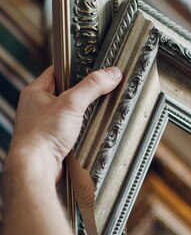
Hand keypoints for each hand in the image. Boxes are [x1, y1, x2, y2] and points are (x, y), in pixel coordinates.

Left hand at [8, 66, 122, 179]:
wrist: (35, 168)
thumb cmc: (42, 135)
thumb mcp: (72, 103)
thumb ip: (92, 86)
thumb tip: (112, 73)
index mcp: (35, 91)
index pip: (59, 70)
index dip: (77, 68)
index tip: (96, 67)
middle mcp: (38, 106)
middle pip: (68, 90)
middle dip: (86, 91)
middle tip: (104, 88)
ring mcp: (45, 123)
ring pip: (71, 109)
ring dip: (86, 110)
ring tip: (101, 108)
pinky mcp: (53, 138)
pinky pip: (72, 126)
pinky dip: (83, 126)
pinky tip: (93, 127)